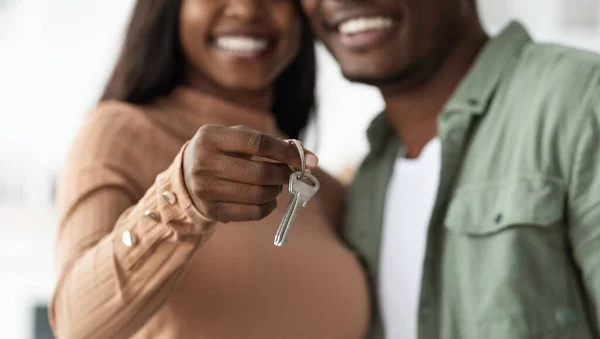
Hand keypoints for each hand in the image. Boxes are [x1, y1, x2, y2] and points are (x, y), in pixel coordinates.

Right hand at [183, 125, 317, 222]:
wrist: (186, 177)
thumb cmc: (222, 151)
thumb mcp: (238, 137)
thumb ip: (271, 142)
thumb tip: (308, 157)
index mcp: (210, 137)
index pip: (258, 143)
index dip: (286, 152)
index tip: (307, 160)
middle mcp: (204, 163)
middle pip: (260, 172)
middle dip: (284, 174)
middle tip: (290, 174)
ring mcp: (205, 189)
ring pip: (258, 194)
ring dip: (277, 190)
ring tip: (277, 185)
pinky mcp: (211, 211)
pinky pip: (252, 213)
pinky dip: (269, 206)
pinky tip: (269, 199)